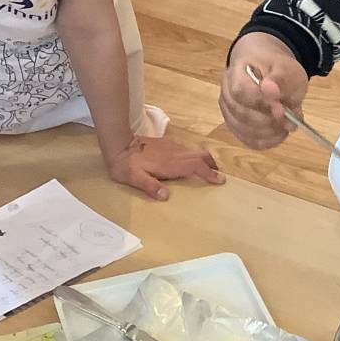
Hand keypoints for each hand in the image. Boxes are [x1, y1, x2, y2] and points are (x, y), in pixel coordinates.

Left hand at [106, 137, 222, 200]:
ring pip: (194, 151)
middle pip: (201, 155)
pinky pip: (186, 150)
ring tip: (207, 170)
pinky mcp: (166, 144)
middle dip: (212, 164)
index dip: (210, 173)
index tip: (220, 180)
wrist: (119, 143)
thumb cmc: (126, 165)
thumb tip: (166, 196)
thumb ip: (150, 186)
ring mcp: (171, 147)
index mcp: (171, 164)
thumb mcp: (135, 179)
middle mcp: (175, 154)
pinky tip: (188, 164)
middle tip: (218, 175)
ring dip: (204, 160)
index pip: (197, 166)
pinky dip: (193, 157)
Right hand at [219, 33, 307, 149]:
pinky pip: (249, 141)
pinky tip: (280, 133)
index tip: (281, 108)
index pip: (240, 91)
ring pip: (245, 130)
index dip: (260, 103)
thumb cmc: (278, 71)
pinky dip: (268, 141)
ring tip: (288, 124)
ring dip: (270, 132)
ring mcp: (228, 112)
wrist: (271, 75)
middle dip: (269, 120)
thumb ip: (280, 80)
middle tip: (290, 119)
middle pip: (241, 114)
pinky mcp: (236, 128)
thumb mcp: (287, 70)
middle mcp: (226, 93)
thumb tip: (269, 89)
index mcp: (236, 72)